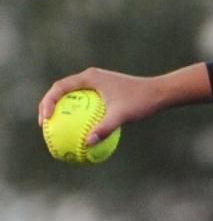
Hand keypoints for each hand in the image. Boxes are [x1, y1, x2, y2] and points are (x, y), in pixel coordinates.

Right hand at [39, 62, 212, 144]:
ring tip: (56, 131)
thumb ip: (105, 127)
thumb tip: (87, 143)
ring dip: (63, 112)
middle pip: (62, 92)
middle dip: (49, 107)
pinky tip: (80, 135)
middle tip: (45, 127)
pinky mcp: (104, 94)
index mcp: (90, 78)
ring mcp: (97, 86)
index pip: (60, 87)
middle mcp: (91, 79)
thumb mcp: (122, 115)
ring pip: (73, 98)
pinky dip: (79, 117)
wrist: (159, 94)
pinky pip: (85, 105)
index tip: (46, 120)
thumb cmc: (141, 101)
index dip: (48, 102)